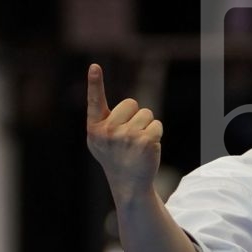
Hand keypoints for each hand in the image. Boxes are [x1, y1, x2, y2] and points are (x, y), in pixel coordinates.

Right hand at [85, 63, 160, 199]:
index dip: (95, 82)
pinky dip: (156, 135)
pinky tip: (147, 150)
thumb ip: (102, 120)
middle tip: (129, 138)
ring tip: (138, 146)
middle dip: (134, 116)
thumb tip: (103, 94)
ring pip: (146, 114)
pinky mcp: (145, 142)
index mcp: (95, 129)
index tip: (95, 66)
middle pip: (131, 103)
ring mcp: (126, 137)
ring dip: (146, 127)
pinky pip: (156, 124)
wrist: (129, 185)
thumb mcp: (101, 140)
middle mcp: (108, 132)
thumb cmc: (115, 157)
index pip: (95, 101)